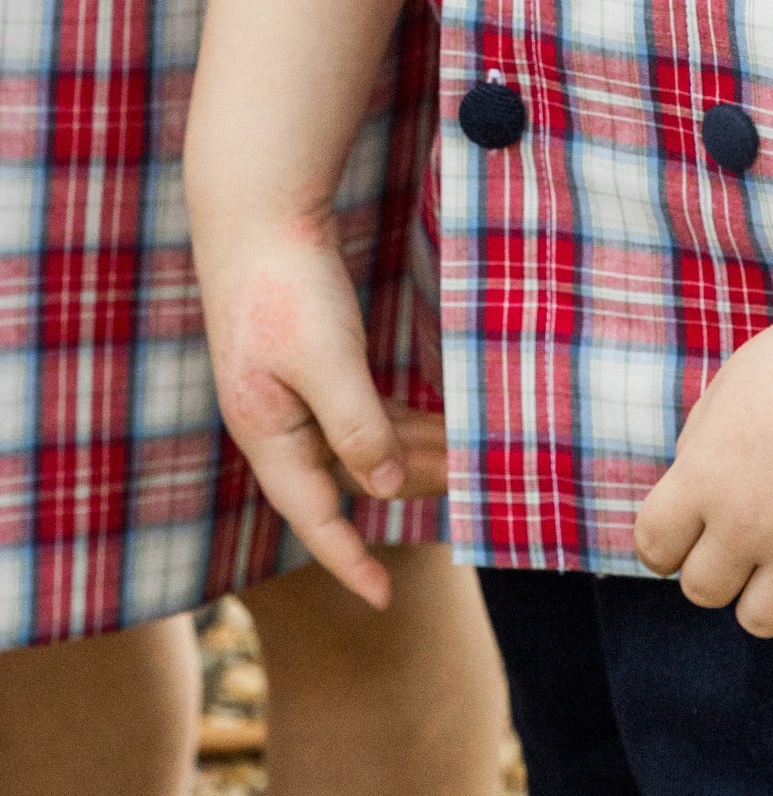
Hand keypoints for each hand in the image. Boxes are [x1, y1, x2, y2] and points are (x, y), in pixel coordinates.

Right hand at [203, 212, 435, 609]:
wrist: (261, 213)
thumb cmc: (287, 284)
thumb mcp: (325, 358)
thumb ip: (356, 425)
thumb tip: (382, 490)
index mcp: (268, 433)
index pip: (312, 516)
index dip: (347, 560)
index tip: (383, 599)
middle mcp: (279, 424)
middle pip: (348, 479)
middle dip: (407, 487)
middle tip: (472, 485)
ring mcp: (294, 395)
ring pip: (361, 444)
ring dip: (410, 453)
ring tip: (468, 455)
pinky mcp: (313, 365)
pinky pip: (362, 412)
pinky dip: (400, 423)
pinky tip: (436, 422)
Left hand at [632, 286, 772, 649]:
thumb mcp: (733, 386)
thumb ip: (701, 449)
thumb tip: (691, 508)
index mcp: (705, 473)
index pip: (653, 547)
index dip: (669, 540)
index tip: (695, 523)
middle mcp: (747, 521)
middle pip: (703, 589)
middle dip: (721, 563)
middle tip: (755, 526)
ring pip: (760, 621)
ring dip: (769, 593)